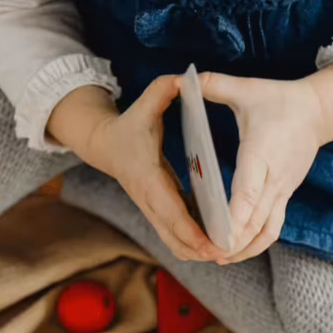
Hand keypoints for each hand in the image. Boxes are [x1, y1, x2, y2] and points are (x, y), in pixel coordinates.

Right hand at [73, 77, 224, 262]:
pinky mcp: (158, 212)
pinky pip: (175, 235)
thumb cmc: (129, 125)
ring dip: (196, 251)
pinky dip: (193, 244)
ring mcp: (152, 209)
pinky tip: (216, 244)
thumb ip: (161, 91)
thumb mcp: (144, 105)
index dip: (190, 229)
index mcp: (147, 177)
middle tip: (227, 253)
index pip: (170, 210)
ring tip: (225, 253)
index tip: (210, 243)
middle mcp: (148, 199)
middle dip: (199, 248)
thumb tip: (181, 78)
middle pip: (174, 235)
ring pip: (174, 242)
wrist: (105, 144)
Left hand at [199, 72, 325, 262]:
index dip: (236, 213)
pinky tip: (236, 250)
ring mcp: (283, 189)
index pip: (250, 189)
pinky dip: (256, 242)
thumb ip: (214, 85)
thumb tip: (184, 78)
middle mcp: (275, 176)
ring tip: (220, 258)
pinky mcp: (286, 194)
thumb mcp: (247, 88)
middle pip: (257, 217)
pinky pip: (273, 225)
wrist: (319, 112)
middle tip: (209, 254)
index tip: (221, 233)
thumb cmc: (280, 100)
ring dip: (246, 247)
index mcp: (263, 151)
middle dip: (235, 239)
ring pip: (267, 228)